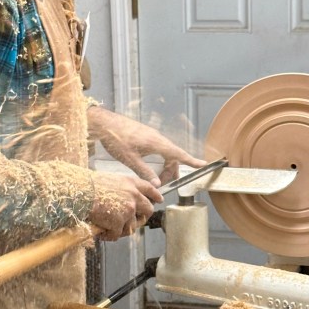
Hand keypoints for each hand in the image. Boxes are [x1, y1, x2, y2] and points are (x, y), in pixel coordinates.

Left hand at [87, 106, 205, 185]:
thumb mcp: (130, 160)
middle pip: (173, 156)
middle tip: (163, 185)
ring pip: (166, 153)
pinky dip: (159, 160)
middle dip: (172, 171)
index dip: (192, 161)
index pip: (179, 154)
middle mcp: (157, 138)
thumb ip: (145, 172)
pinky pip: (159, 149)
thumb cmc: (116, 140)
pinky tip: (149, 166)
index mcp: (156, 143)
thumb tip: (158, 184)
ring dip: (164, 166)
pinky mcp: (146, 135)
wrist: (104, 123)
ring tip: (156, 179)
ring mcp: (152, 136)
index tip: (204, 165)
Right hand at [89, 171, 162, 240]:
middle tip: (134, 222)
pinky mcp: (119, 221)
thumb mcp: (110, 179)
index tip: (158, 200)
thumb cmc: (89, 185)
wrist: (80, 192)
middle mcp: (133, 195)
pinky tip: (101, 233)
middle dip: (142, 217)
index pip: (149, 189)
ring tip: (109, 228)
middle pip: (148, 210)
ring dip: (121, 229)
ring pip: (132, 226)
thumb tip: (121, 198)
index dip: (155, 196)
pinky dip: (109, 235)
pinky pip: (117, 234)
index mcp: (131, 182)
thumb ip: (121, 188)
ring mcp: (128, 209)